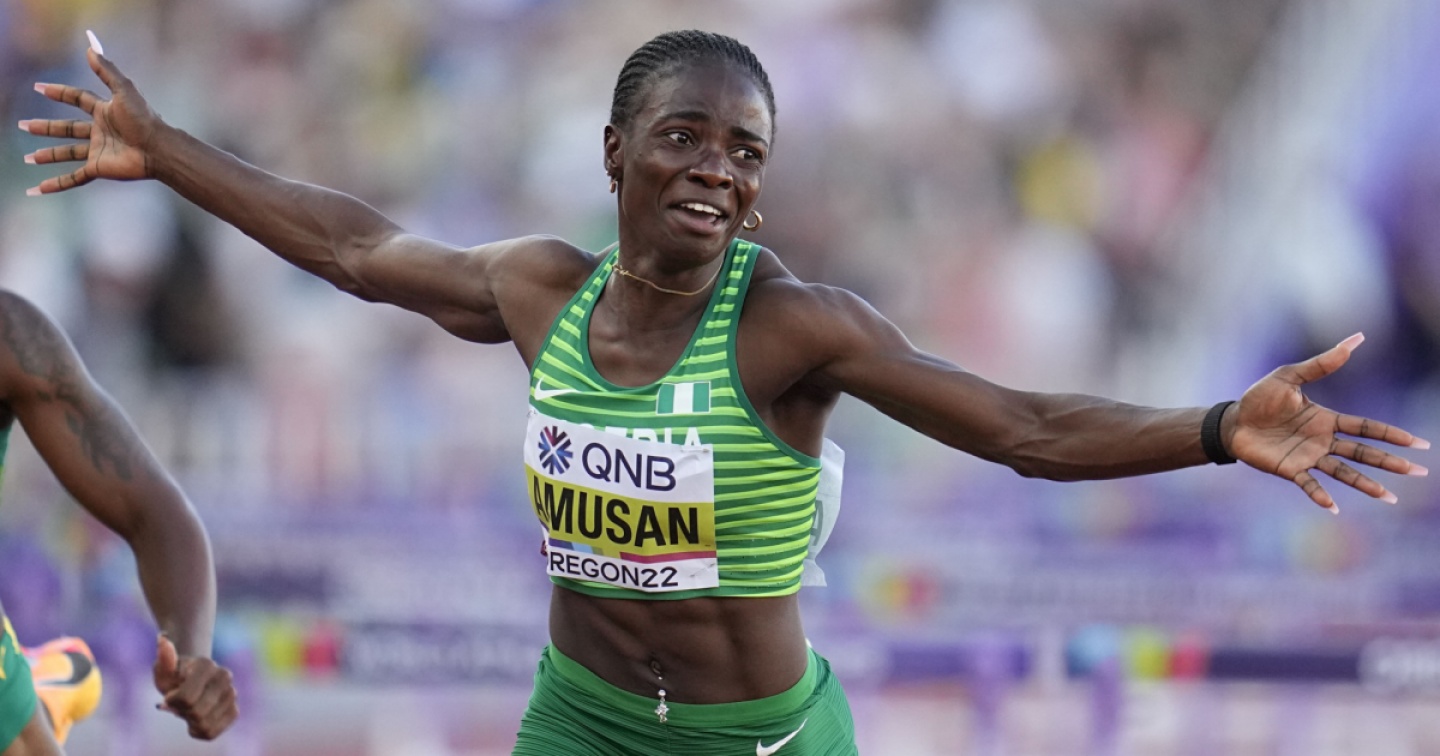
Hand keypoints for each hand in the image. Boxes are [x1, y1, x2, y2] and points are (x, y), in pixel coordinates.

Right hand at [19, 31, 159, 193]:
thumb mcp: (124, 90)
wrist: (158, 148)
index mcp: (105, 111)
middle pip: (67, 129)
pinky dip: (56, 184)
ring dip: (48, 155)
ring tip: (29, 158)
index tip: (39, 88)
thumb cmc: (144, 118)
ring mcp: (98, 151)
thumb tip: (90, 47)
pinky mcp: (99, 168)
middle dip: (45, 128)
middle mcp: (100, 131)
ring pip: (67, 153)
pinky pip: (73, 178)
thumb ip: (107, 70)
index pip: (78, 99)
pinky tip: (39, 189)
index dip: (60, 93)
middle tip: (23, 126)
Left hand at [153, 634, 238, 740]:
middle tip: (179, 704)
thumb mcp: (164, 669)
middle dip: (181, 712)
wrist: (192, 681)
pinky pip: (211, 732)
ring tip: (189, 709)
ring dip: (190, 721)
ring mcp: (232, 694)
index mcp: (206, 665)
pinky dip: (199, 730)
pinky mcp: (234, 711)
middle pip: (196, 712)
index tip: (168, 695)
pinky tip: (197, 719)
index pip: (186, 697)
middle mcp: (224, 677)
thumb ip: (165, 659)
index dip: (171, 701)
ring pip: (204, 724)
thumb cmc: (174, 676)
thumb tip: (162, 639)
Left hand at [1227, 333, 1429, 512]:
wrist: (1232, 421)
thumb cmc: (1259, 398)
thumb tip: (1356, 338)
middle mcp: (1322, 441)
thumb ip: (1321, 363)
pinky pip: (1308, 484)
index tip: (1419, 444)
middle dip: (1390, 462)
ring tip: (1388, 496)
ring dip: (1365, 484)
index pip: (1366, 428)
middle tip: (1418, 472)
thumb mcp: (1289, 376)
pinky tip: (1333, 507)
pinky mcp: (1289, 469)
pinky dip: (1320, 495)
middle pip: (1363, 452)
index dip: (1392, 435)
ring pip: (1343, 472)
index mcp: (1327, 420)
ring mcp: (1308, 457)